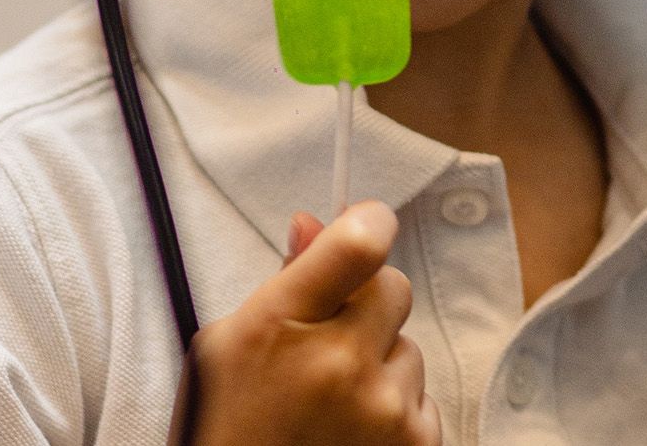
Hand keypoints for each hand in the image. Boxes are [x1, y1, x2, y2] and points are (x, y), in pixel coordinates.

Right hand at [182, 201, 439, 445]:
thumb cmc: (225, 429)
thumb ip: (283, 284)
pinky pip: (421, 399)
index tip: (364, 226)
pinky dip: (394, 414)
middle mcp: (338, 364)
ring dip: (379, 368)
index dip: (368, 222)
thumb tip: (314, 224)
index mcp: (280, 327)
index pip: (359, 244)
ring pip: (408, 348)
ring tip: (330, 408)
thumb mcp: (226, 349)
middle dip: (367, 305)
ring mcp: (383, 410)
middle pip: (393, 286)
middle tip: (328, 342)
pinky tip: (351, 437)